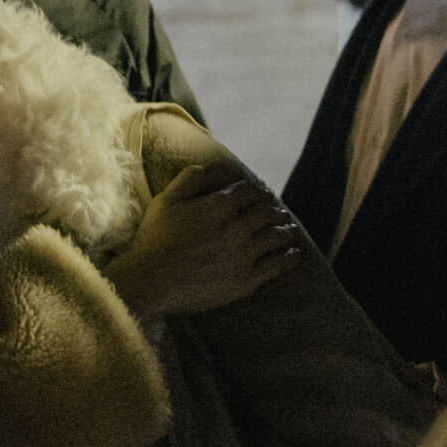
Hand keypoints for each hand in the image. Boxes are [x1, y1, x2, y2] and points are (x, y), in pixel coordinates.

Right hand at [104, 167, 307, 319]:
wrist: (151, 281)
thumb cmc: (154, 239)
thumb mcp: (167, 199)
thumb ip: (193, 177)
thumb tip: (218, 165)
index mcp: (219, 205)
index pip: (249, 191)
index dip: (257, 191)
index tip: (261, 194)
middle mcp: (236, 228)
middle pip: (267, 212)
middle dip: (274, 209)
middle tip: (277, 212)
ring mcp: (243, 255)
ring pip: (276, 237)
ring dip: (286, 230)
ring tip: (289, 230)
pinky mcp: (245, 280)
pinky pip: (276, 266)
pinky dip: (290, 257)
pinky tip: (295, 254)